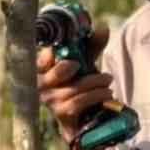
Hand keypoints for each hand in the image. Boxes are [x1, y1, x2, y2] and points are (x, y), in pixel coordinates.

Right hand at [36, 26, 110, 145]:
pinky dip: (96, 96)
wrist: (84, 121)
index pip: (41, 59)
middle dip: (69, 67)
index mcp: (43, 69)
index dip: (49, 55)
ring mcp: (50, 102)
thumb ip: (92, 46)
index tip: (64, 51)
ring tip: (108, 80)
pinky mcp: (61, 115)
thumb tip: (103, 28)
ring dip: (95, 82)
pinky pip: (78, 102)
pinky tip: (107, 93)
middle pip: (53, 74)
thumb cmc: (81, 86)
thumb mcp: (86, 64)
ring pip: (73, 89)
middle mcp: (42, 86)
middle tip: (81, 65)